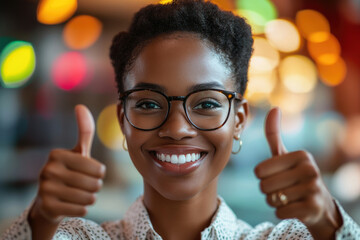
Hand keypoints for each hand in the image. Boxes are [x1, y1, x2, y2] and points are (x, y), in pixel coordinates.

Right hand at [30, 105, 105, 222]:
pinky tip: (74, 203)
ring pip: (89, 198)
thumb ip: (84, 131)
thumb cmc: (70, 171)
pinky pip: (82, 209)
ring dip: (90, 198)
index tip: (90, 172)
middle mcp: (48, 170)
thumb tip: (80, 106)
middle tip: (86, 185)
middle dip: (95, 187)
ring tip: (80, 194)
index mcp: (57, 154)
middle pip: (94, 184)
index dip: (100, 173)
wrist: (50, 200)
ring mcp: (45, 189)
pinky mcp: (47, 207)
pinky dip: (83, 208)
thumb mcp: (78, 152)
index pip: (98, 169)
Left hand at [254, 107, 341, 238]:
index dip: (262, 176)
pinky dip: (281, 212)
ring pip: (271, 199)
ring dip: (274, 201)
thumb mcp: (284, 155)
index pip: (259, 170)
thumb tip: (274, 108)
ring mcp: (313, 189)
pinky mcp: (312, 208)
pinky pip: (280, 212)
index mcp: (301, 155)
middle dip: (267, 190)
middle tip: (282, 188)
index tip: (276, 174)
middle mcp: (310, 170)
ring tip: (288, 197)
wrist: (318, 205)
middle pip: (264, 185)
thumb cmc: (294, 176)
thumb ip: (274, 134)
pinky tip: (293, 207)